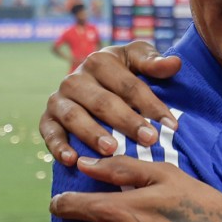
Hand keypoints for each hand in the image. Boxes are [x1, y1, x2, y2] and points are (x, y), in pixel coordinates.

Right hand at [40, 42, 182, 165]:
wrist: (90, 84)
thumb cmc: (122, 73)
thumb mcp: (137, 61)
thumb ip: (154, 63)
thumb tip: (174, 64)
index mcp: (99, 61)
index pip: (128, 85)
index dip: (151, 104)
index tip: (171, 125)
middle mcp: (75, 78)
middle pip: (102, 101)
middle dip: (127, 121)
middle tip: (149, 139)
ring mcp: (58, 99)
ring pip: (75, 116)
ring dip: (93, 134)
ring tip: (112, 149)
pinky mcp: (47, 119)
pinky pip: (50, 133)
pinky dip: (58, 146)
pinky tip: (72, 160)